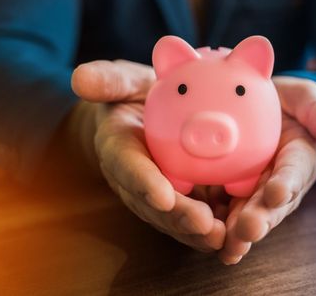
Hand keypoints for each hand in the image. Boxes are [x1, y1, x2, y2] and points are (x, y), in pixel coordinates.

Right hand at [71, 60, 224, 251]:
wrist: (144, 117)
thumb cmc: (135, 96)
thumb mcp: (125, 82)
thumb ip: (109, 80)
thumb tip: (80, 77)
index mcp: (118, 149)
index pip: (126, 165)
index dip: (142, 181)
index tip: (162, 194)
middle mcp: (134, 179)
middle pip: (152, 203)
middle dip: (176, 217)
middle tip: (203, 224)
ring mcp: (156, 193)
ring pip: (173, 217)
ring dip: (195, 231)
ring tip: (222, 238)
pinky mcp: (178, 197)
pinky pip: (193, 214)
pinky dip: (212, 226)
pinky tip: (236, 232)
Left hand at [217, 77, 315, 263]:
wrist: (254, 108)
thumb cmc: (283, 103)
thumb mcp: (303, 97)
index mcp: (299, 158)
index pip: (295, 171)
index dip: (287, 183)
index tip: (277, 193)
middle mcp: (278, 183)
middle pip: (270, 204)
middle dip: (260, 218)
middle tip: (249, 229)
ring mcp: (252, 192)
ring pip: (246, 215)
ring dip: (238, 232)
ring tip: (230, 245)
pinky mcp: (227, 194)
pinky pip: (222, 212)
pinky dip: (216, 228)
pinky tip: (209, 241)